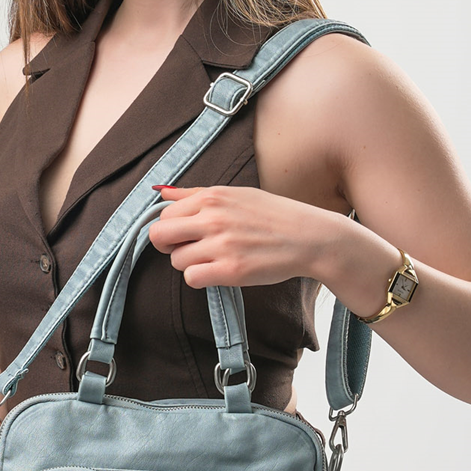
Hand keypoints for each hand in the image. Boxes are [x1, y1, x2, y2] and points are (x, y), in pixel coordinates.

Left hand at [147, 184, 334, 289]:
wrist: (310, 237)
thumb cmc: (274, 215)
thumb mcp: (236, 194)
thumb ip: (196, 194)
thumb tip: (162, 192)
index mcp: (212, 197)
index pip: (164, 214)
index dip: (171, 228)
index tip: (185, 234)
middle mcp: (213, 218)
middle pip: (160, 236)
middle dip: (169, 246)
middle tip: (189, 250)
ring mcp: (222, 245)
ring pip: (176, 261)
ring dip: (190, 264)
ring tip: (214, 259)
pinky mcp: (231, 270)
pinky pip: (192, 278)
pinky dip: (201, 278)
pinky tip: (218, 272)